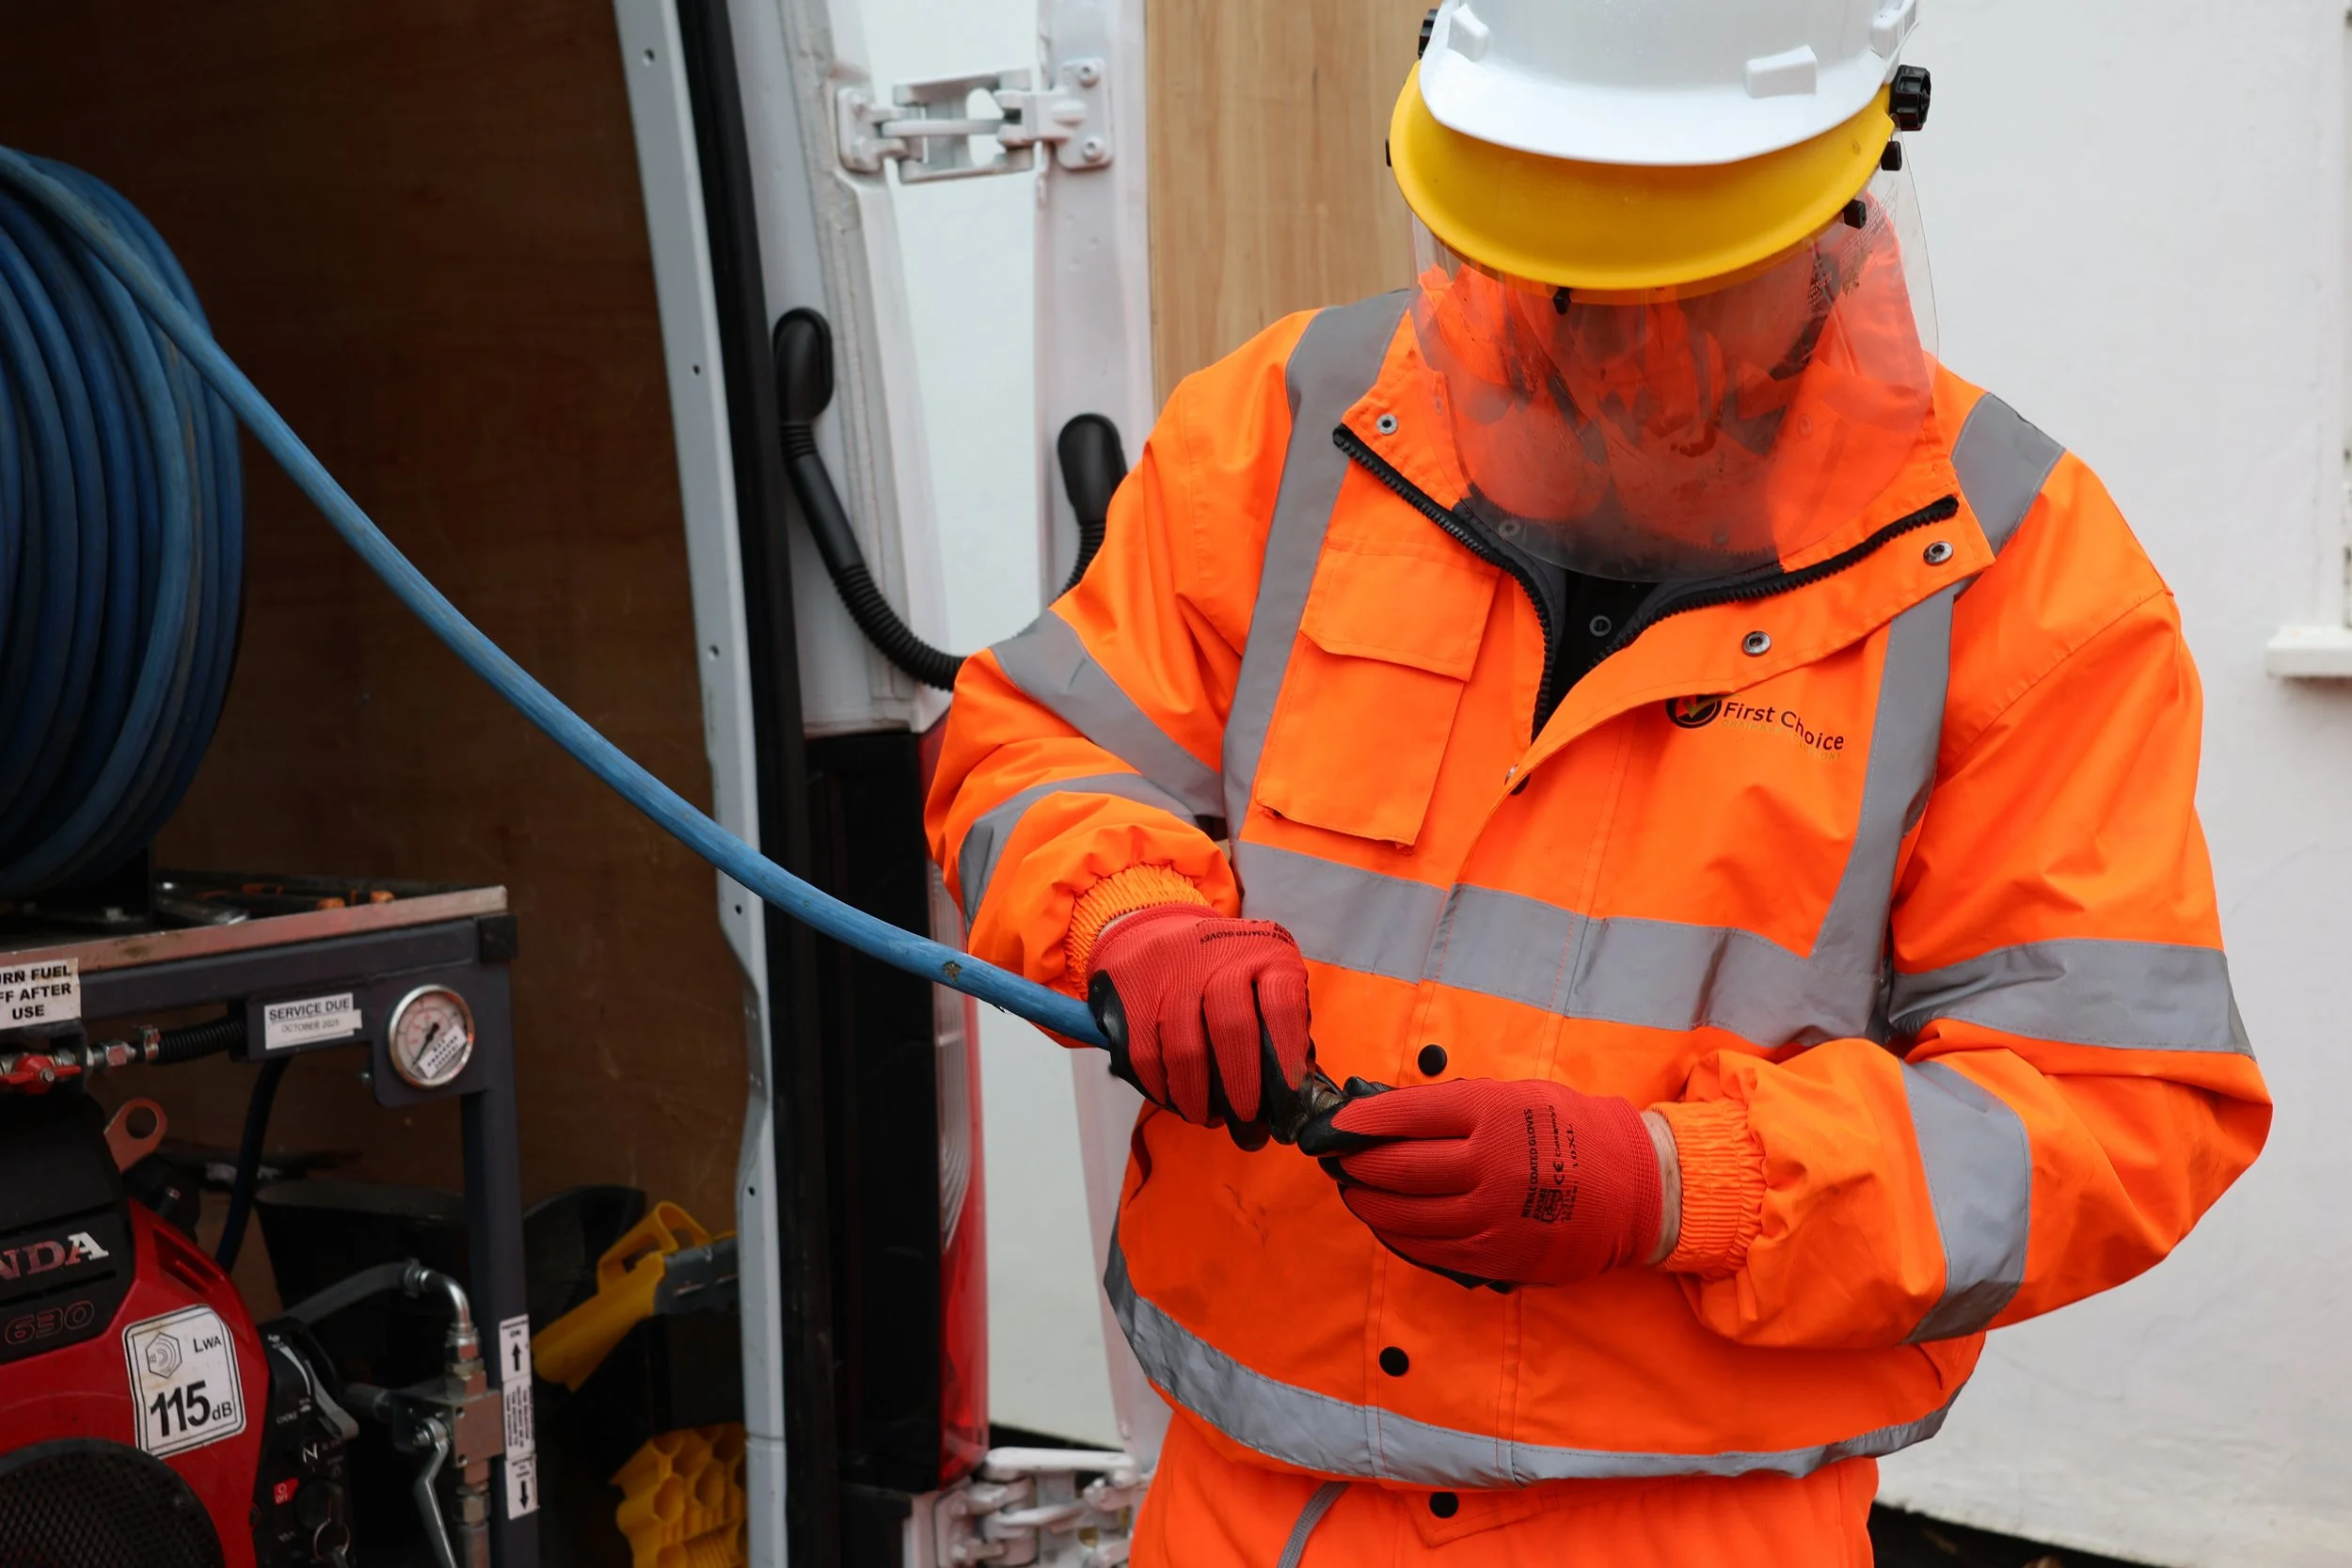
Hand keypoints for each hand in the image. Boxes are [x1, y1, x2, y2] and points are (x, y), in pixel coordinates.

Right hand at [1084, 904, 1312, 1136]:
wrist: (1153, 926)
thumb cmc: (1225, 968)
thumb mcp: (1266, 974)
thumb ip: (1283, 1023)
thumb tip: (1293, 1093)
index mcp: (1266, 952)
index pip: (1281, 1005)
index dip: (1287, 1055)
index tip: (1289, 1097)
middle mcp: (1219, 955)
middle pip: (1231, 1029)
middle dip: (1241, 1087)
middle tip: (1247, 1120)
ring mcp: (1171, 973)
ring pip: (1184, 1049)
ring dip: (1197, 1098)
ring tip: (1208, 1118)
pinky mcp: (1132, 993)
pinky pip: (1145, 1057)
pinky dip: (1161, 1089)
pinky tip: (1176, 1100)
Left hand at [1301, 1077, 1662, 1288]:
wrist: (1633, 1188)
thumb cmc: (1568, 1130)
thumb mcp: (1518, 1094)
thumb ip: (1458, 1103)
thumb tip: (1389, 1107)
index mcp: (1492, 1113)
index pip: (1406, 1113)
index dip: (1361, 1120)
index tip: (1334, 1124)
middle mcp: (1488, 1164)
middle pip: (1397, 1165)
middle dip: (1356, 1161)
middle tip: (1336, 1157)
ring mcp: (1490, 1215)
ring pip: (1404, 1214)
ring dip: (1368, 1201)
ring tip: (1353, 1190)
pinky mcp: (1495, 1256)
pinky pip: (1428, 1249)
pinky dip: (1397, 1235)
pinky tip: (1386, 1222)